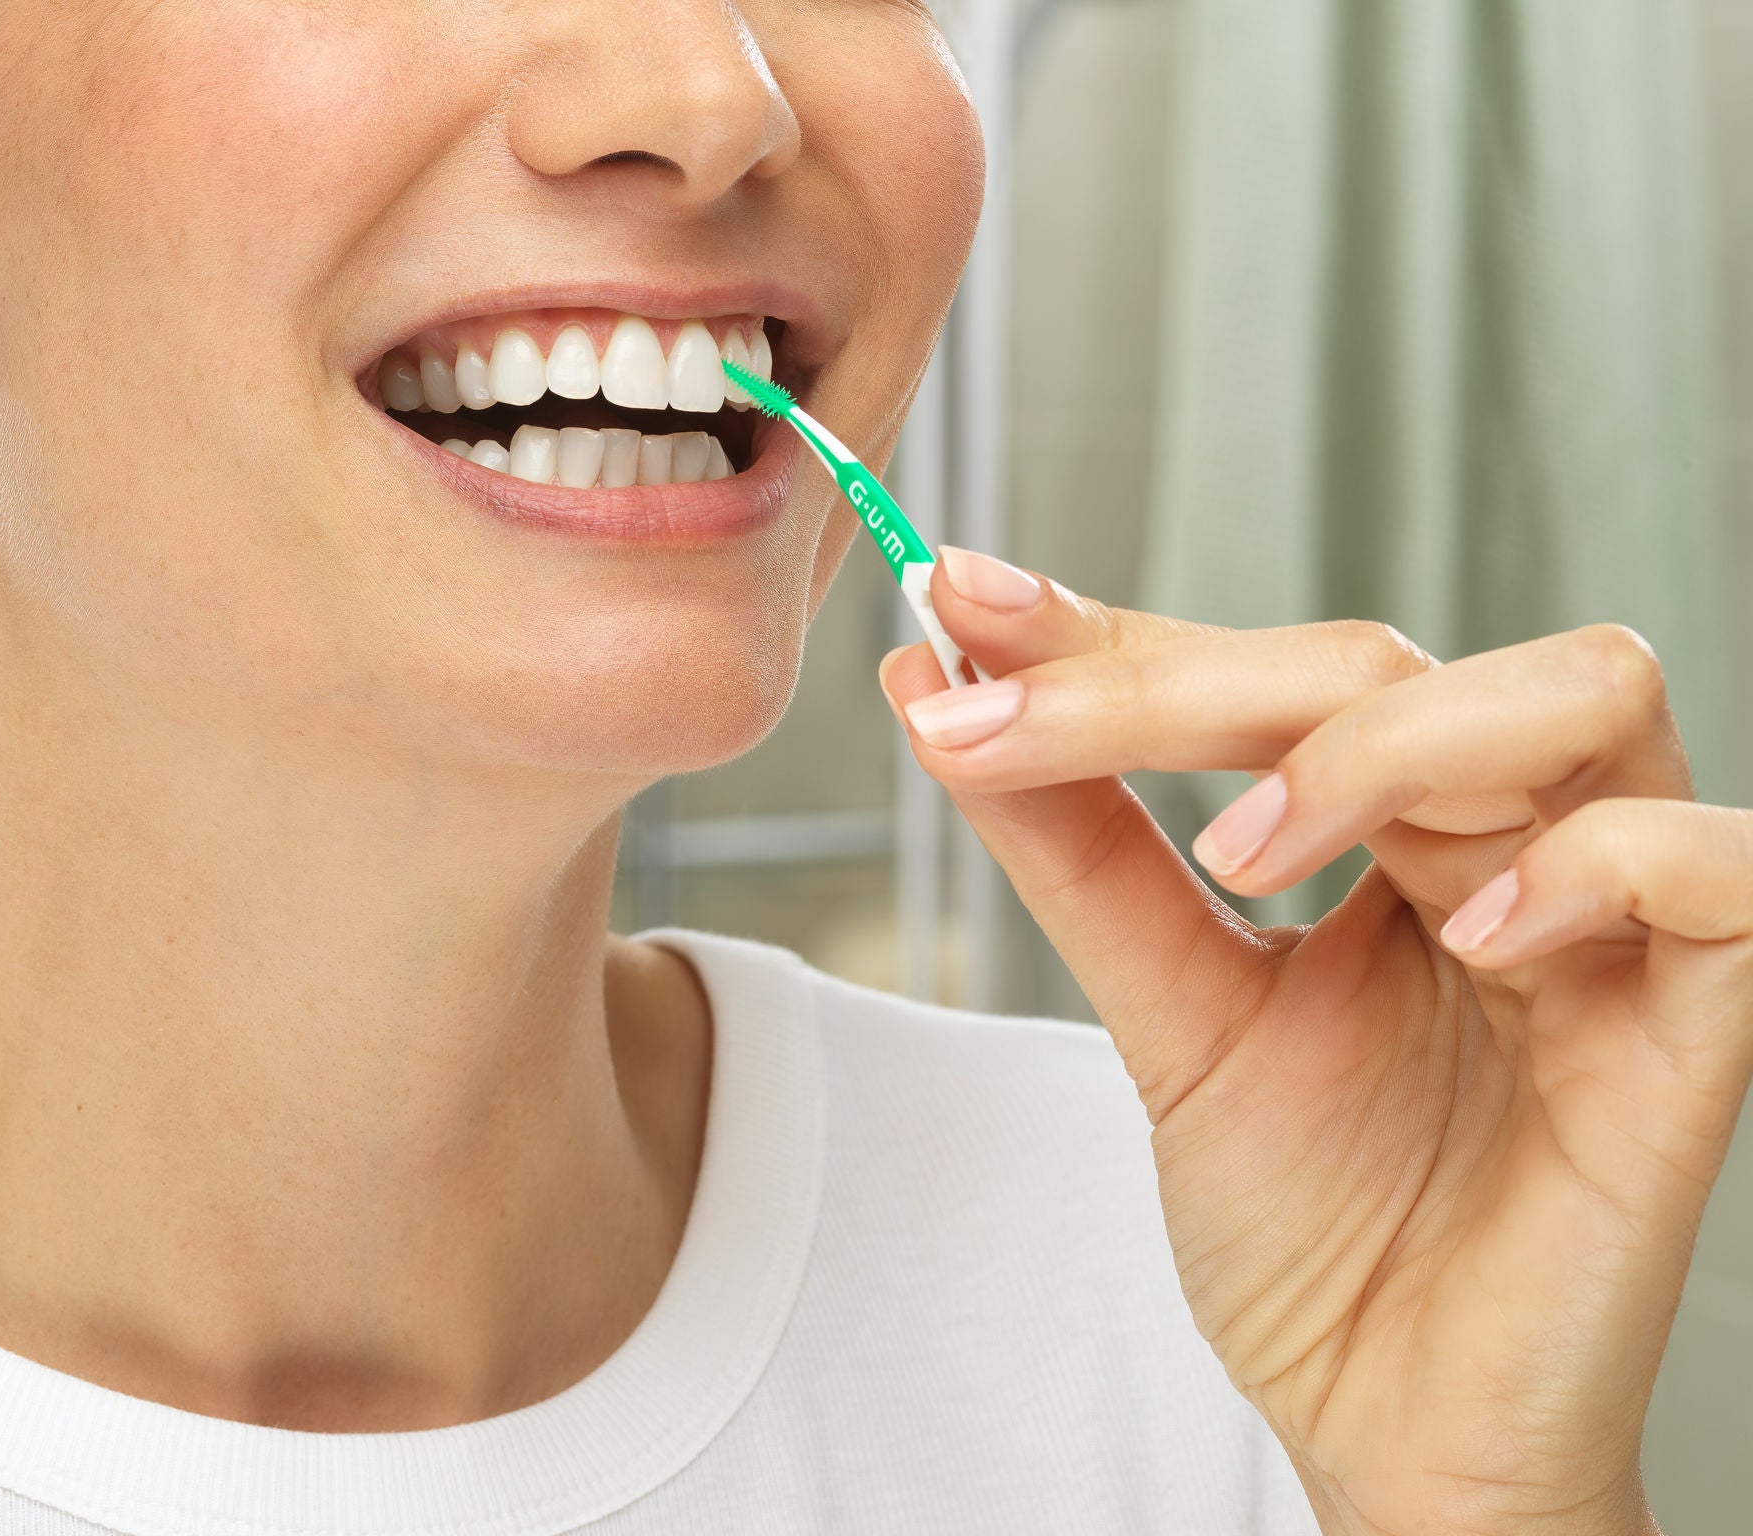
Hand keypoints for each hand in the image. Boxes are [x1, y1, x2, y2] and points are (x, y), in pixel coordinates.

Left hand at [881, 549, 1750, 1535]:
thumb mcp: (1171, 1019)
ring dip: (1385, 743)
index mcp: (1390, 833)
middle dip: (1181, 679)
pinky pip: (1706, 860)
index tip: (958, 599)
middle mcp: (1507, 840)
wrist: (1397, 1430)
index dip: (1113, 634)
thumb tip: (941, 687)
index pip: (1260, 676)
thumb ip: (1080, 856)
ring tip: (1251, 852)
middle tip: (1017, 716)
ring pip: (1576, 691)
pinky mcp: (1703, 1014)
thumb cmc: (1313, 1234)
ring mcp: (1614, 920)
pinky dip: (1584, 868)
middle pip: (1383, 661)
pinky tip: (1473, 938)